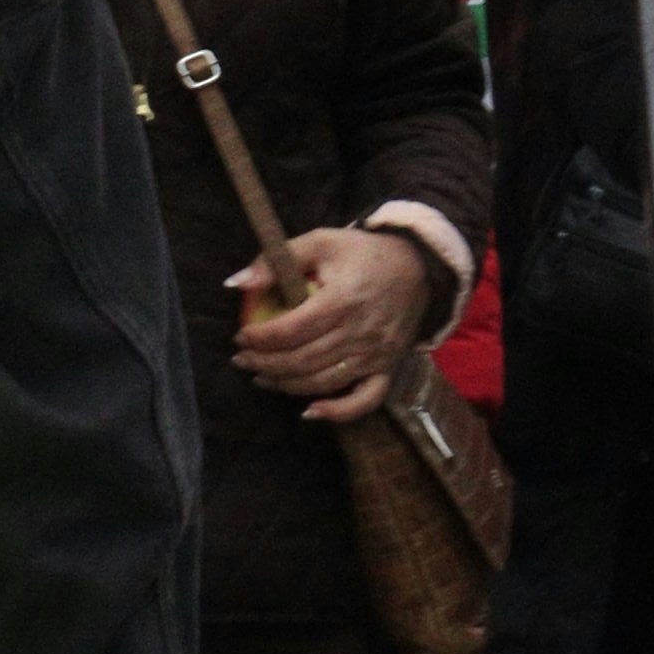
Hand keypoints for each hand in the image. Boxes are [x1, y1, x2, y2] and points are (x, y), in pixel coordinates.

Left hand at [233, 223, 430, 421]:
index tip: (241, 336)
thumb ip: (278, 259)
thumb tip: (235, 283)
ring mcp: (375, 355)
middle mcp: (359, 332)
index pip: (292, 330)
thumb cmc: (364, 254)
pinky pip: (364, 400)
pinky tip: (309, 412)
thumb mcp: (321, 241)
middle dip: (264, 363)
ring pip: (322, 382)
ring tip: (262, 376)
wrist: (418, 267)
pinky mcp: (386, 368)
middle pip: (302, 360)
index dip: (261, 338)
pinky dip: (337, 412)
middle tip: (242, 359)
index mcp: (342, 299)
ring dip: (285, 385)